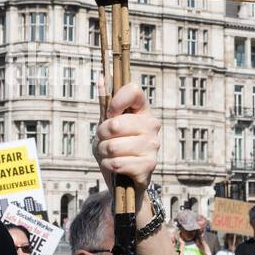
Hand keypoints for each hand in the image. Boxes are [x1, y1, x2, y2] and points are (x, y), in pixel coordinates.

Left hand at [94, 82, 159, 196]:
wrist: (124, 177)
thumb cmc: (115, 147)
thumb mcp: (106, 124)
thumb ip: (105, 104)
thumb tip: (102, 76)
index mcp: (143, 111)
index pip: (133, 90)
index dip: (116, 101)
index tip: (109, 113)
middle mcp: (152, 125)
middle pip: (115, 123)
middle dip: (101, 135)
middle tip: (104, 141)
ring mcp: (153, 146)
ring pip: (113, 146)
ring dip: (103, 153)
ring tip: (108, 155)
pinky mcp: (149, 166)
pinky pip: (117, 163)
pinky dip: (109, 166)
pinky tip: (114, 166)